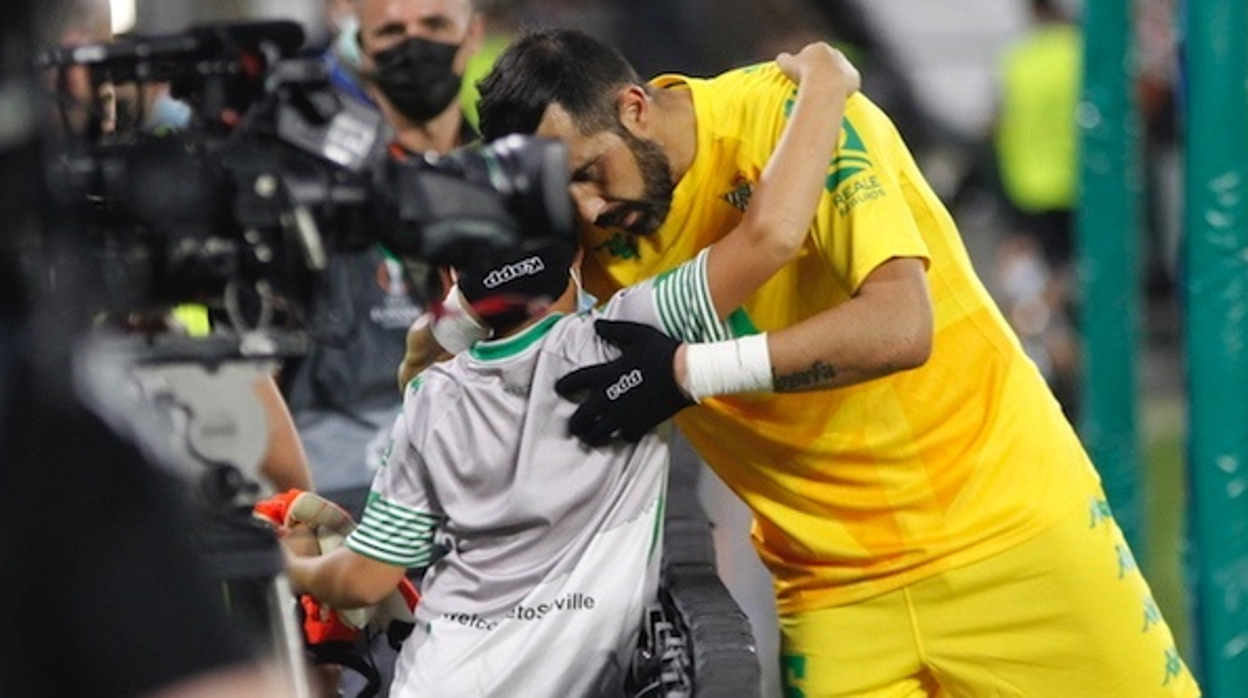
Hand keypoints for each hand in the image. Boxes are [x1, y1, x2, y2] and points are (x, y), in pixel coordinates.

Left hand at [555, 320, 694, 444]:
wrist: (687, 372)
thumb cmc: (663, 351)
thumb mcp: (637, 334)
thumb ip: (614, 330)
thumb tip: (596, 324)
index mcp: (607, 374)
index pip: (576, 381)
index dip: (564, 386)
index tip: (560, 389)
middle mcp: (611, 397)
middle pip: (583, 417)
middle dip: (575, 424)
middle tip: (574, 425)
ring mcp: (625, 414)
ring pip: (600, 433)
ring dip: (592, 436)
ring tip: (591, 437)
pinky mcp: (641, 424)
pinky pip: (625, 437)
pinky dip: (622, 436)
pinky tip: (621, 434)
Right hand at [776, 41, 860, 94]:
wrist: (824, 83)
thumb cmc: (803, 73)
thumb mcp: (786, 65)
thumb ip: (783, 59)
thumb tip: (781, 59)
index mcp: (819, 48)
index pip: (812, 54)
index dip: (806, 65)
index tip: (802, 76)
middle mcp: (835, 53)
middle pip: (828, 62)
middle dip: (822, 71)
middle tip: (814, 86)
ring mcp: (846, 65)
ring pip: (839, 73)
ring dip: (833, 81)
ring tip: (825, 94)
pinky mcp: (854, 77)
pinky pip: (848, 85)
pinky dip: (843, 90)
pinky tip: (835, 98)